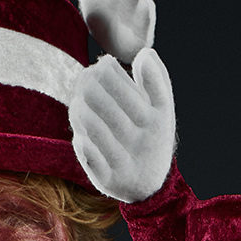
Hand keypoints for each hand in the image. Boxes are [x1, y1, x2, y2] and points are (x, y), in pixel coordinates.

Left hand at [69, 47, 175, 204]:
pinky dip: (81, 138)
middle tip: (85, 77)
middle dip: (90, 86)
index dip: (109, 72)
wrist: (148, 187)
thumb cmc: (152, 137)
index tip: (102, 63)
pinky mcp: (107, 182)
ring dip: (80, 109)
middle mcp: (143, 145)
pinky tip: (78, 127)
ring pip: (94, 129)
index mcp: (158, 123)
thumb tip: (143, 53)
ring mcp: (124, 164)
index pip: (127, 91)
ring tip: (78, 99)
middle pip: (106, 107)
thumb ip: (156, 80)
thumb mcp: (163, 110)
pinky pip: (88, 156)